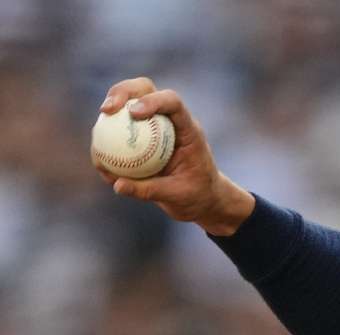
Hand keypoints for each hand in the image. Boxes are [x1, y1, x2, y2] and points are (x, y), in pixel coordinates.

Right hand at [94, 77, 253, 235]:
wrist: (202, 198)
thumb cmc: (198, 194)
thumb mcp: (178, 195)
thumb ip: (150, 189)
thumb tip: (117, 185)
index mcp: (187, 128)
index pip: (172, 102)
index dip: (152, 100)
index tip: (133, 113)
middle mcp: (169, 121)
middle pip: (144, 90)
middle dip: (122, 92)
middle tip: (106, 110)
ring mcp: (152, 126)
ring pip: (127, 105)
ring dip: (108, 113)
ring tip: (96, 138)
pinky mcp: (140, 138)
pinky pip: (118, 132)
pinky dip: (106, 142)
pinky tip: (99, 162)